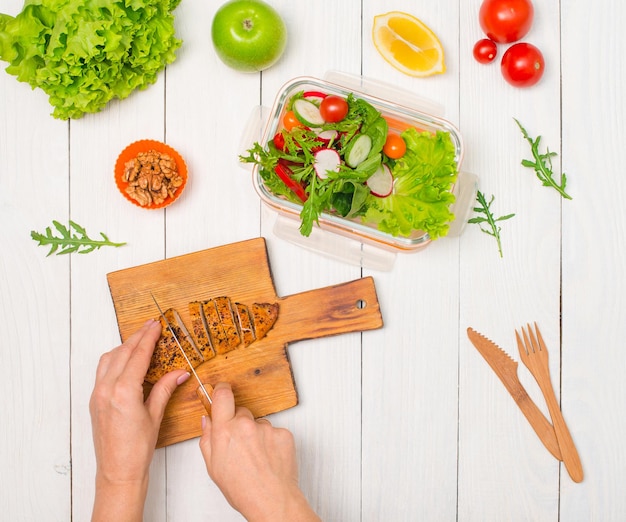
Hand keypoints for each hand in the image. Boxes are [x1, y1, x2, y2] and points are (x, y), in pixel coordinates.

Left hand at [89, 319, 189, 520]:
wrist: (117, 471)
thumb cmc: (137, 448)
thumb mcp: (155, 415)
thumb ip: (165, 388)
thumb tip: (180, 372)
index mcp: (124, 391)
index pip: (138, 355)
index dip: (149, 338)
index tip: (157, 325)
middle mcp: (107, 389)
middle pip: (122, 352)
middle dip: (137, 337)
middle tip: (151, 325)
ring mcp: (97, 394)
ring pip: (109, 359)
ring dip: (125, 346)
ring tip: (140, 339)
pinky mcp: (94, 400)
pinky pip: (103, 370)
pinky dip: (115, 359)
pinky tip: (126, 359)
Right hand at [199, 383, 319, 521]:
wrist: (271, 500)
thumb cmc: (242, 488)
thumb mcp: (213, 467)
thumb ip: (207, 439)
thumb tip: (207, 421)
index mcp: (225, 430)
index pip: (222, 395)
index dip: (221, 390)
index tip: (222, 390)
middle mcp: (245, 424)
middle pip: (241, 411)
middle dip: (239, 423)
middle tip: (240, 445)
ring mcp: (266, 428)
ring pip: (259, 423)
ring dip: (256, 434)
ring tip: (257, 457)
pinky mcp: (283, 433)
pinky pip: (274, 431)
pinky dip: (272, 442)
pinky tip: (269, 458)